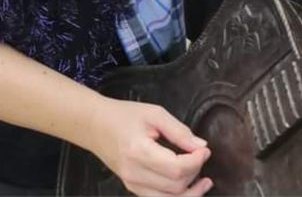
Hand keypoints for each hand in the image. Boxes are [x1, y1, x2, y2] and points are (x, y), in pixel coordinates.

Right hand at [87, 97, 212, 195]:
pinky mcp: (133, 189)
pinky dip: (177, 196)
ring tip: (204, 181)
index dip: (196, 162)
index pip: (176, 169)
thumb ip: (179, 131)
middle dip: (195, 173)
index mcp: (139, 152)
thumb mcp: (154, 113)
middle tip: (201, 156)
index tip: (205, 150)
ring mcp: (132, 185)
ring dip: (190, 193)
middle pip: (175, 187)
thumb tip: (201, 146)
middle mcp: (134, 174)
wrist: (96, 126)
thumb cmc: (124, 115)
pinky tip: (188, 186)